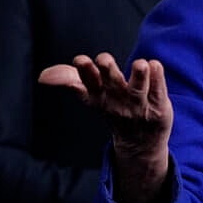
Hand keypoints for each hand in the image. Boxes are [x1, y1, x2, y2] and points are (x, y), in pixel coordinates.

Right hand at [39, 53, 172, 202]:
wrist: (140, 143)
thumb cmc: (113, 108)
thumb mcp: (91, 96)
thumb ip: (70, 80)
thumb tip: (43, 76)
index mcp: (99, 97)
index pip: (89, 85)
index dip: (84, 73)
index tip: (80, 60)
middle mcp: (118, 101)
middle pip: (112, 84)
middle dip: (108, 72)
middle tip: (103, 59)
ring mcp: (139, 105)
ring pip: (138, 89)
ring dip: (138, 76)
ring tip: (141, 63)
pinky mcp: (159, 106)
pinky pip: (159, 91)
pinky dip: (158, 79)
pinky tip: (155, 65)